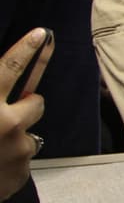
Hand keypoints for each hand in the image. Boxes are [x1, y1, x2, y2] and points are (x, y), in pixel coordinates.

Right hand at [1, 29, 52, 200]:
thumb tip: (7, 88)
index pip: (9, 68)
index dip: (26, 49)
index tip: (41, 34)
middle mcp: (3, 122)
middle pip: (36, 102)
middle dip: (28, 105)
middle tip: (9, 115)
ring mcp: (16, 146)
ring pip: (31, 130)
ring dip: (18, 133)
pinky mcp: (23, 168)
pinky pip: (25, 153)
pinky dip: (13, 157)